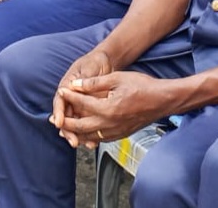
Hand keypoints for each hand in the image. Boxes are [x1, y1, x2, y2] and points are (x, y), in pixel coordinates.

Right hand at [50, 50, 115, 145]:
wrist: (105, 62)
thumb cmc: (94, 62)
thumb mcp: (88, 68)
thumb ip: (83, 78)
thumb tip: (74, 86)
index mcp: (66, 87)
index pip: (59, 101)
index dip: (59, 113)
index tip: (59, 122)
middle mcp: (70, 98)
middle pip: (65, 117)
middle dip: (67, 130)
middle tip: (72, 140)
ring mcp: (78, 105)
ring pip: (74, 122)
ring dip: (77, 134)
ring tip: (81, 143)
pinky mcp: (88, 109)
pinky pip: (85, 122)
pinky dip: (87, 132)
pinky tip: (92, 140)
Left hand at [54, 71, 170, 148]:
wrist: (162, 100)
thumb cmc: (143, 86)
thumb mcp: (118, 78)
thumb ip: (95, 83)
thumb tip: (76, 85)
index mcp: (107, 108)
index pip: (81, 103)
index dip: (70, 96)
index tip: (62, 91)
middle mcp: (108, 124)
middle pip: (79, 126)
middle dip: (65, 121)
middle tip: (55, 117)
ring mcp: (115, 131)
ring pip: (87, 137)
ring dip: (74, 133)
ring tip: (65, 128)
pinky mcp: (120, 135)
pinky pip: (99, 139)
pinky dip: (88, 137)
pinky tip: (85, 133)